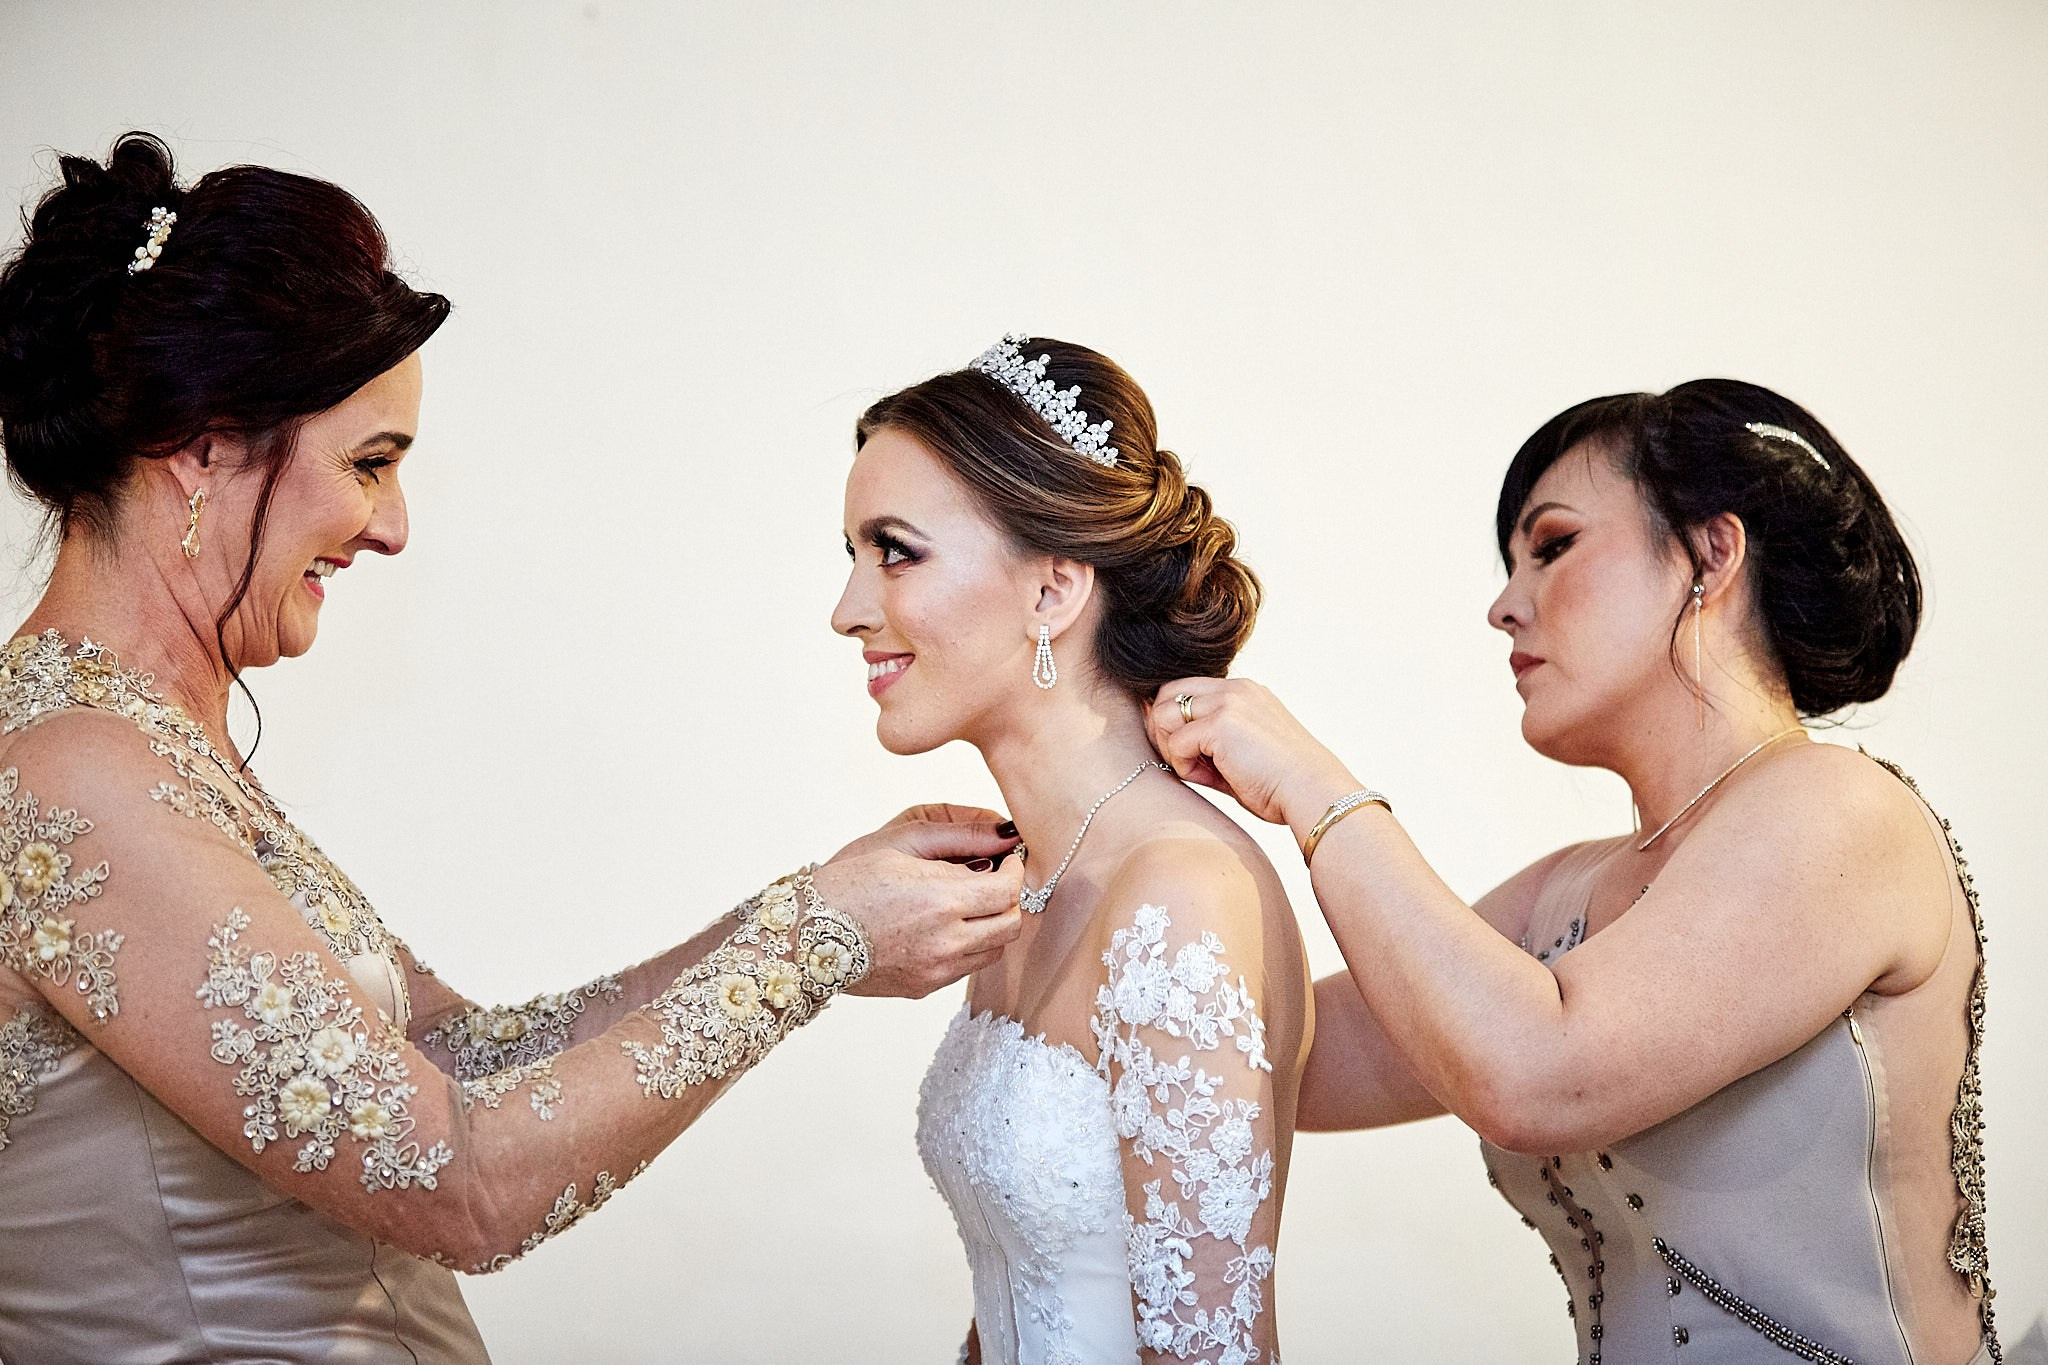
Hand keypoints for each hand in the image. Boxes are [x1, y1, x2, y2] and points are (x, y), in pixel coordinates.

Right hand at [814, 806, 1023, 998]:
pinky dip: (967, 946)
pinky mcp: (924, 987)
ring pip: (994, 949)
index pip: (1008, 889)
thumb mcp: (901, 846)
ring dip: (991, 925)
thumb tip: (1005, 837)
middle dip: (1009, 899)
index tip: (1005, 860)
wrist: (803, 935)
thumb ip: (959, 840)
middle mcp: (945, 940)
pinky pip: (966, 967)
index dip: (1014, 871)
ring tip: (965, 905)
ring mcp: (936, 969)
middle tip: (991, 881)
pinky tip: (941, 928)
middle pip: (1011, 923)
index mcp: (941, 900)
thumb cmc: (846, 883)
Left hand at [1146, 678, 1359, 831]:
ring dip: (1170, 747)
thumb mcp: (1244, 751)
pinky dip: (1184, 766)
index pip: (1186, 689)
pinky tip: (1210, 778)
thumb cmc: (1282, 784)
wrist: (1313, 792)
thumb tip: (1170, 748)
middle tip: (1180, 761)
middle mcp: (1235, 690)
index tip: (1182, 751)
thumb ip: (1211, 741)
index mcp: (1244, 692)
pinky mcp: (1221, 724)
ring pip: (1164, 714)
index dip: (1174, 721)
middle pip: (1167, 693)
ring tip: (1197, 771)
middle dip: (1163, 729)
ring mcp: (1228, 703)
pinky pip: (1176, 743)